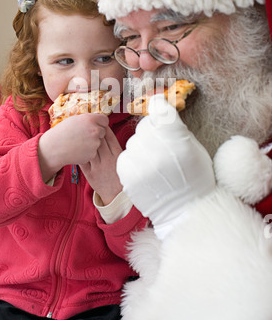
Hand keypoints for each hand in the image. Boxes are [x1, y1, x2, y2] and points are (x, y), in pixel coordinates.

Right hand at [38, 113, 108, 181]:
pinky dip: (88, 151)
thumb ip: (88, 118)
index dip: (100, 123)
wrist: (54, 148)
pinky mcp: (92, 154)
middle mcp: (95, 130)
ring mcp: (95, 143)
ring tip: (79, 142)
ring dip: (92, 142)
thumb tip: (98, 117)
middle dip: (97, 133)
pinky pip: (94, 151)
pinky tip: (78, 149)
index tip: (95, 125)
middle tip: (84, 135)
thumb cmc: (62, 131)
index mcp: (91, 119)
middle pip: (103, 131)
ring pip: (99, 142)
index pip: (105, 120)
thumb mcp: (75, 119)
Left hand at [80, 126, 122, 204]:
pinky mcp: (90, 174)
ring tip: (80, 134)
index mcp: (117, 155)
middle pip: (98, 141)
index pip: (109, 137)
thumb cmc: (119, 174)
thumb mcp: (121, 160)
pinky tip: (76, 146)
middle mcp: (108, 160)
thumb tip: (105, 132)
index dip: (103, 128)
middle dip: (92, 131)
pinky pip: (82, 160)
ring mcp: (98, 167)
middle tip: (87, 125)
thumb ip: (114, 147)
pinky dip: (78, 152)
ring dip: (83, 140)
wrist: (116, 194)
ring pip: (89, 149)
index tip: (99, 123)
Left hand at [117, 94, 215, 239]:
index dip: (160, 111)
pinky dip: (133, 162)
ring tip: (154, 164)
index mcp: (178, 138)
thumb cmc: (194, 177)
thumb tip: (159, 108)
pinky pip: (125, 157)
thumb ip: (176, 128)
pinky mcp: (127, 175)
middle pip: (144, 126)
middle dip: (152, 133)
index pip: (159, 109)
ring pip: (133, 142)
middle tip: (162, 149)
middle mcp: (157, 148)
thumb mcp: (195, 148)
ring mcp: (140, 162)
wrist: (185, 211)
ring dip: (141, 149)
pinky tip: (145, 172)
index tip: (160, 114)